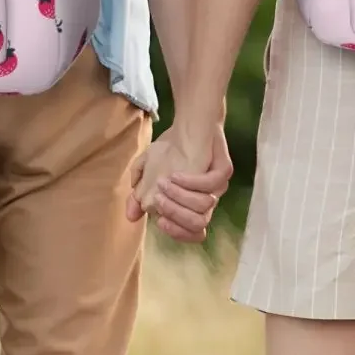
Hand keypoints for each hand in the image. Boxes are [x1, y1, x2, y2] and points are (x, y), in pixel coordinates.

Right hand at [126, 123, 231, 243]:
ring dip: (180, 197)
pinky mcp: (224, 170)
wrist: (190, 122)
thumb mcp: (148, 170)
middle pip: (198, 224)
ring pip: (204, 207)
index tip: (158, 221)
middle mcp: (207, 200)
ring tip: (163, 183)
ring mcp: (218, 186)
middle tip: (158, 199)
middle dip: (175, 214)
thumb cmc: (170, 149)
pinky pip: (210, 184)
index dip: (177, 232)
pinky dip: (190, 182)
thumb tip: (131, 216)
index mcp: (193, 205)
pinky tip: (175, 174)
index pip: (192, 233)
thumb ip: (139, 194)